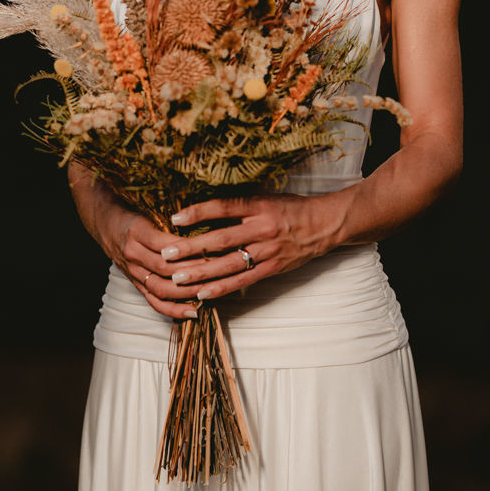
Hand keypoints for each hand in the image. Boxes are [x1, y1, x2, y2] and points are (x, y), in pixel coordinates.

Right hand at [68, 159, 207, 319]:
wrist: (102, 219)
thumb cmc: (131, 206)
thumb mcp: (148, 203)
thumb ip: (170, 212)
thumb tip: (204, 212)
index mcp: (137, 230)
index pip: (166, 244)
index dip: (190, 250)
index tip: (214, 248)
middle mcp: (132, 253)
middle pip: (166, 269)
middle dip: (194, 271)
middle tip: (219, 270)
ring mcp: (132, 270)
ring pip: (161, 287)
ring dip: (187, 292)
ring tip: (211, 291)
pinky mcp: (134, 282)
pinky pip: (153, 301)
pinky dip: (173, 309)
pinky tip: (193, 311)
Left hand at [160, 191, 351, 300]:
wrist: (323, 225)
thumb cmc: (290, 208)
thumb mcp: (265, 197)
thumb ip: (238, 203)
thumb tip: (203, 207)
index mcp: (258, 205)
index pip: (223, 207)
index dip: (198, 212)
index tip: (174, 218)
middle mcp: (261, 228)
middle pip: (221, 239)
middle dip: (191, 248)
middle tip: (166, 254)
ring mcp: (267, 251)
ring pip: (228, 264)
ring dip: (201, 272)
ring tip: (177, 277)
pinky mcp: (272, 269)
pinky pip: (243, 280)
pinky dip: (222, 288)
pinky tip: (202, 293)